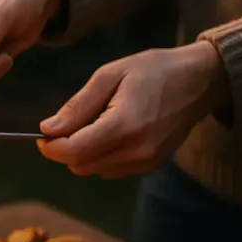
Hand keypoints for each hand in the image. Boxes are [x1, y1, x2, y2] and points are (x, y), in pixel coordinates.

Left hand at [38, 41, 228, 178]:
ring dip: (82, 154)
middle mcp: (136, 150)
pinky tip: (109, 133)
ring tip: (93, 124)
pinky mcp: (150, 165)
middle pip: (79, 165)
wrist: (200, 81)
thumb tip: (47, 130)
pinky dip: (100, 156)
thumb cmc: (153, 70)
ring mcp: (145, 161)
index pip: (73, 151)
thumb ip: (77, 106)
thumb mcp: (110, 75)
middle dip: (64, 150)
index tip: (41, 135)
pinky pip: (110, 170)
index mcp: (123, 125)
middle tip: (65, 126)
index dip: (50, 147)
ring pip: (93, 170)